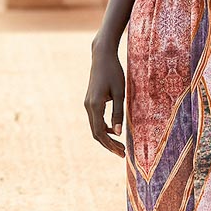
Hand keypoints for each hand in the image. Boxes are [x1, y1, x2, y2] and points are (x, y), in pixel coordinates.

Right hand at [84, 40, 125, 157]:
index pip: (100, 133)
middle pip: (96, 133)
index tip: (122, 153)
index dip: (110, 145)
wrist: (102, 56)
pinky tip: (115, 130)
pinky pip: (95, 119)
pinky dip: (104, 128)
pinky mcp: (90, 100)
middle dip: (109, 144)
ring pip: (95, 127)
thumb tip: (118, 133)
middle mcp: (88, 106)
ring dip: (106, 137)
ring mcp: (87, 103)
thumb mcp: (120, 93)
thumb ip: (118, 113)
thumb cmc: (114, 72)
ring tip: (120, 145)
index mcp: (95, 105)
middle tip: (123, 153)